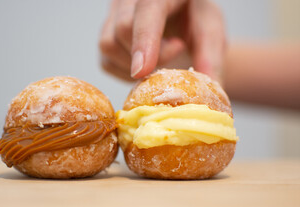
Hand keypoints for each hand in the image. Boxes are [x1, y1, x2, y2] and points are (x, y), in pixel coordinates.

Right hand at [99, 0, 225, 81]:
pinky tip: (144, 65)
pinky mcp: (105, 34)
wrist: (180, 23)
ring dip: (133, 65)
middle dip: (148, 55)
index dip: (143, 39)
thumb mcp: (210, 34)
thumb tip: (212, 85)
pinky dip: (124, 72)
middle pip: (123, 28)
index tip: (143, 71)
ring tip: (158, 58)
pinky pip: (105, 61)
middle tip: (175, 52)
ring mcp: (113, 14)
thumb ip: (210, 57)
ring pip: (108, 45)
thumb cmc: (195, 23)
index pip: (147, 8)